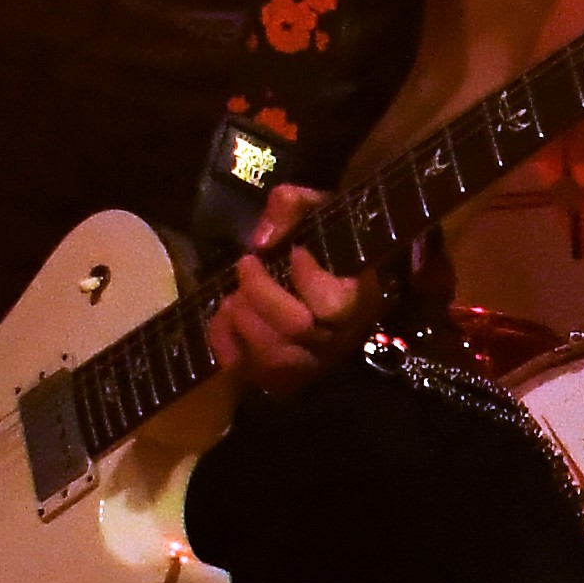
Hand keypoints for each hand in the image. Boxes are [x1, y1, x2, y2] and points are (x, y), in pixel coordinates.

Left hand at [203, 181, 376, 394]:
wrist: (328, 282)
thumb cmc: (325, 245)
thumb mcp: (316, 211)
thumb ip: (292, 207)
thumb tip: (261, 240)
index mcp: (360, 299)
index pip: (334, 305)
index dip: (308, 278)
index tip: (295, 252)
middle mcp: (338, 339)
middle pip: (297, 328)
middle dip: (260, 292)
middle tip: (246, 264)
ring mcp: (309, 363)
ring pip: (272, 354)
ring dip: (242, 317)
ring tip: (235, 293)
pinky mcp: (278, 375)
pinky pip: (245, 369)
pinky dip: (223, 340)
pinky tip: (224, 316)